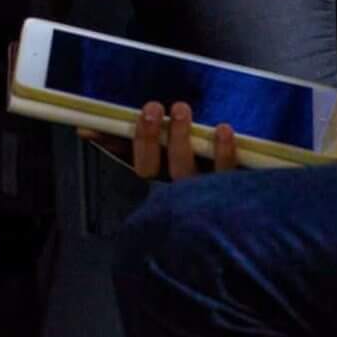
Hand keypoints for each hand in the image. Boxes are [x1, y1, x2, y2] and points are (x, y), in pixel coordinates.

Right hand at [81, 101, 237, 181]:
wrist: (247, 228)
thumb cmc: (202, 186)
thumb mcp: (167, 163)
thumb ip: (131, 145)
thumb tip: (89, 128)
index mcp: (160, 183)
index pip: (129, 162)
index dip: (112, 143)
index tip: (105, 121)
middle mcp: (178, 193)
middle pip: (151, 170)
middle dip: (147, 138)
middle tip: (150, 108)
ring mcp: (205, 196)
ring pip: (185, 172)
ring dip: (180, 139)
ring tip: (180, 108)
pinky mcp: (235, 194)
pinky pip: (226, 175)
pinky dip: (223, 151)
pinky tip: (222, 129)